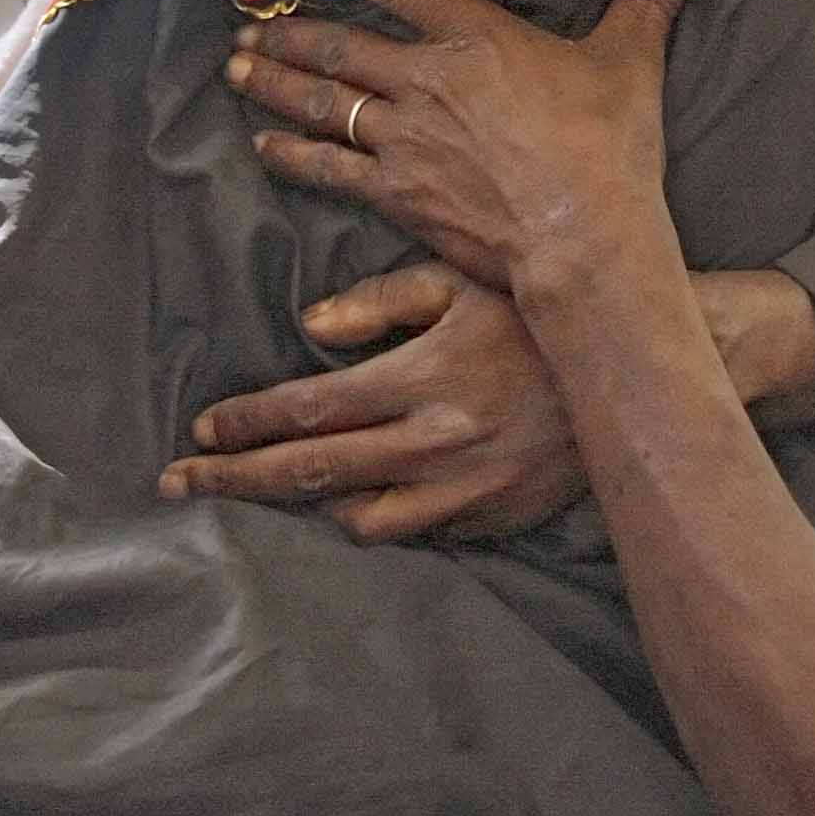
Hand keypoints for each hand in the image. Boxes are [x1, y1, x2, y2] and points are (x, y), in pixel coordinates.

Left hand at [159, 263, 589, 541]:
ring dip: (305, 508)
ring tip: (265, 496)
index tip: (202, 433)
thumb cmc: (540, 314)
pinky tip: (350, 506)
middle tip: (179, 484)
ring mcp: (463, 493)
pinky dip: (376, 521)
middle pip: (310, 474)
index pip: (306, 411)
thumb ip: (381, 304)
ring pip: (358, 519)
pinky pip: (415, 533)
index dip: (245, 425)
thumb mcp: (460, 282)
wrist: (635, 375)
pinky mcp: (490, 518)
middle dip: (236, 480)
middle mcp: (433, 446)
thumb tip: (311, 330)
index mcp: (419, 380)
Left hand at [225, 0, 710, 294]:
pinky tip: (266, 146)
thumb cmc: (610, 148)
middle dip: (287, 34)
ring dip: (274, 86)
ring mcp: (404, 140)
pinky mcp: (398, 194)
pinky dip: (294, 154)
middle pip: (338, 48)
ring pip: (322, 103)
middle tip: (244, 23)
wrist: (583, 238)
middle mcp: (425, 82)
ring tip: (236, 70)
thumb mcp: (632, 61)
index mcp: (475, 38)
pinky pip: (331, 168)